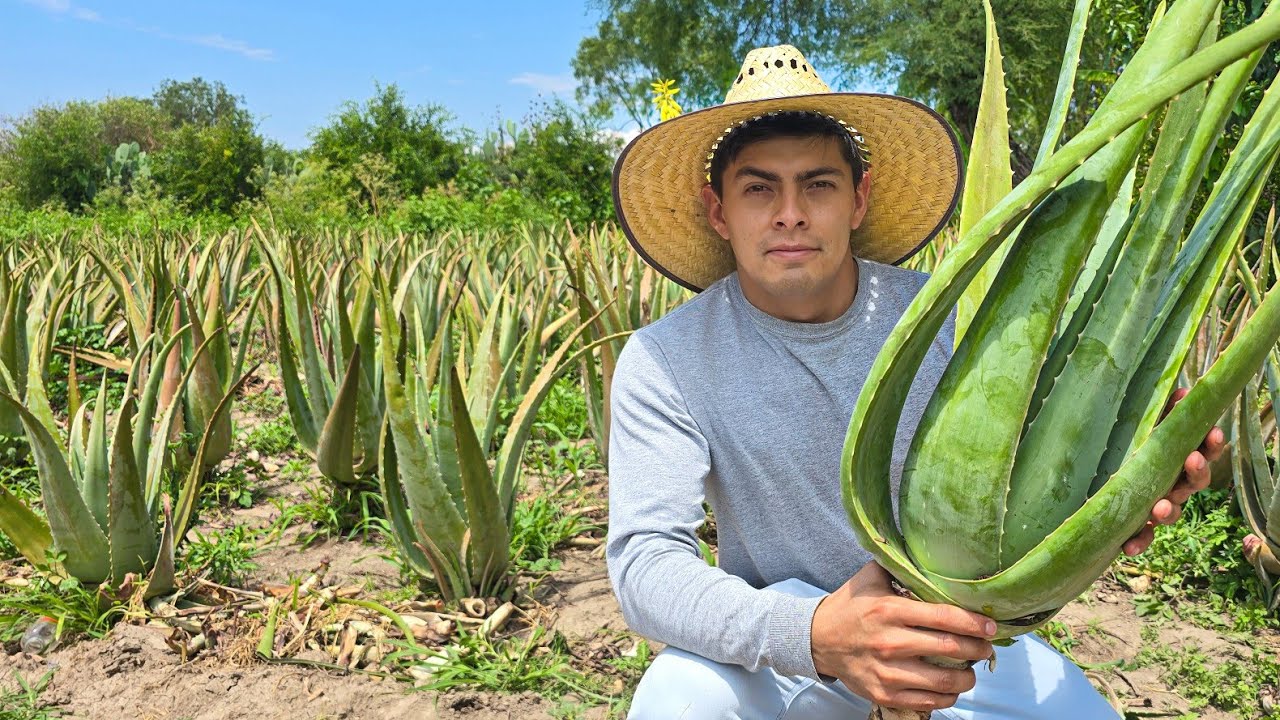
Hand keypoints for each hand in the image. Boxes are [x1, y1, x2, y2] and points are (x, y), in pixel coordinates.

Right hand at [810, 562, 995, 712]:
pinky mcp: (883, 694)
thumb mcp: (870, 577)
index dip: (974, 623)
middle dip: (978, 648)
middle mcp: (890, 642)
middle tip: (987, 646)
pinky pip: (928, 701)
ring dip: (968, 676)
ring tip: (972, 668)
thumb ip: (900, 565)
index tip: (990, 626)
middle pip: (950, 649)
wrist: (816, 639)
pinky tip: (951, 686)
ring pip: (944, 681)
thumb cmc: (850, 606)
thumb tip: (933, 554)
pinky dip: (947, 696)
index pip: (944, 617)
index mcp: (890, 610)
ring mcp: (886, 672)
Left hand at [1123, 388, 1225, 555]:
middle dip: (1195, 472)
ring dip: (1170, 509)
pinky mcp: (1134, 523)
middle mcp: (1171, 483)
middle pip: (1194, 483)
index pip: (1202, 451)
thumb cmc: (1120, 443)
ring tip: (1161, 506)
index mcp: (1175, 458)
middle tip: (1191, 460)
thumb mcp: (1138, 425)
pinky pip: (1141, 536)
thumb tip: (1180, 390)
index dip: (1211, 444)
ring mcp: (1155, 504)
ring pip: (1172, 510)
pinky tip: (1128, 545)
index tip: (1214, 432)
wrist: (1084, 478)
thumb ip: (1160, 411)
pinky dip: (1138, 541)